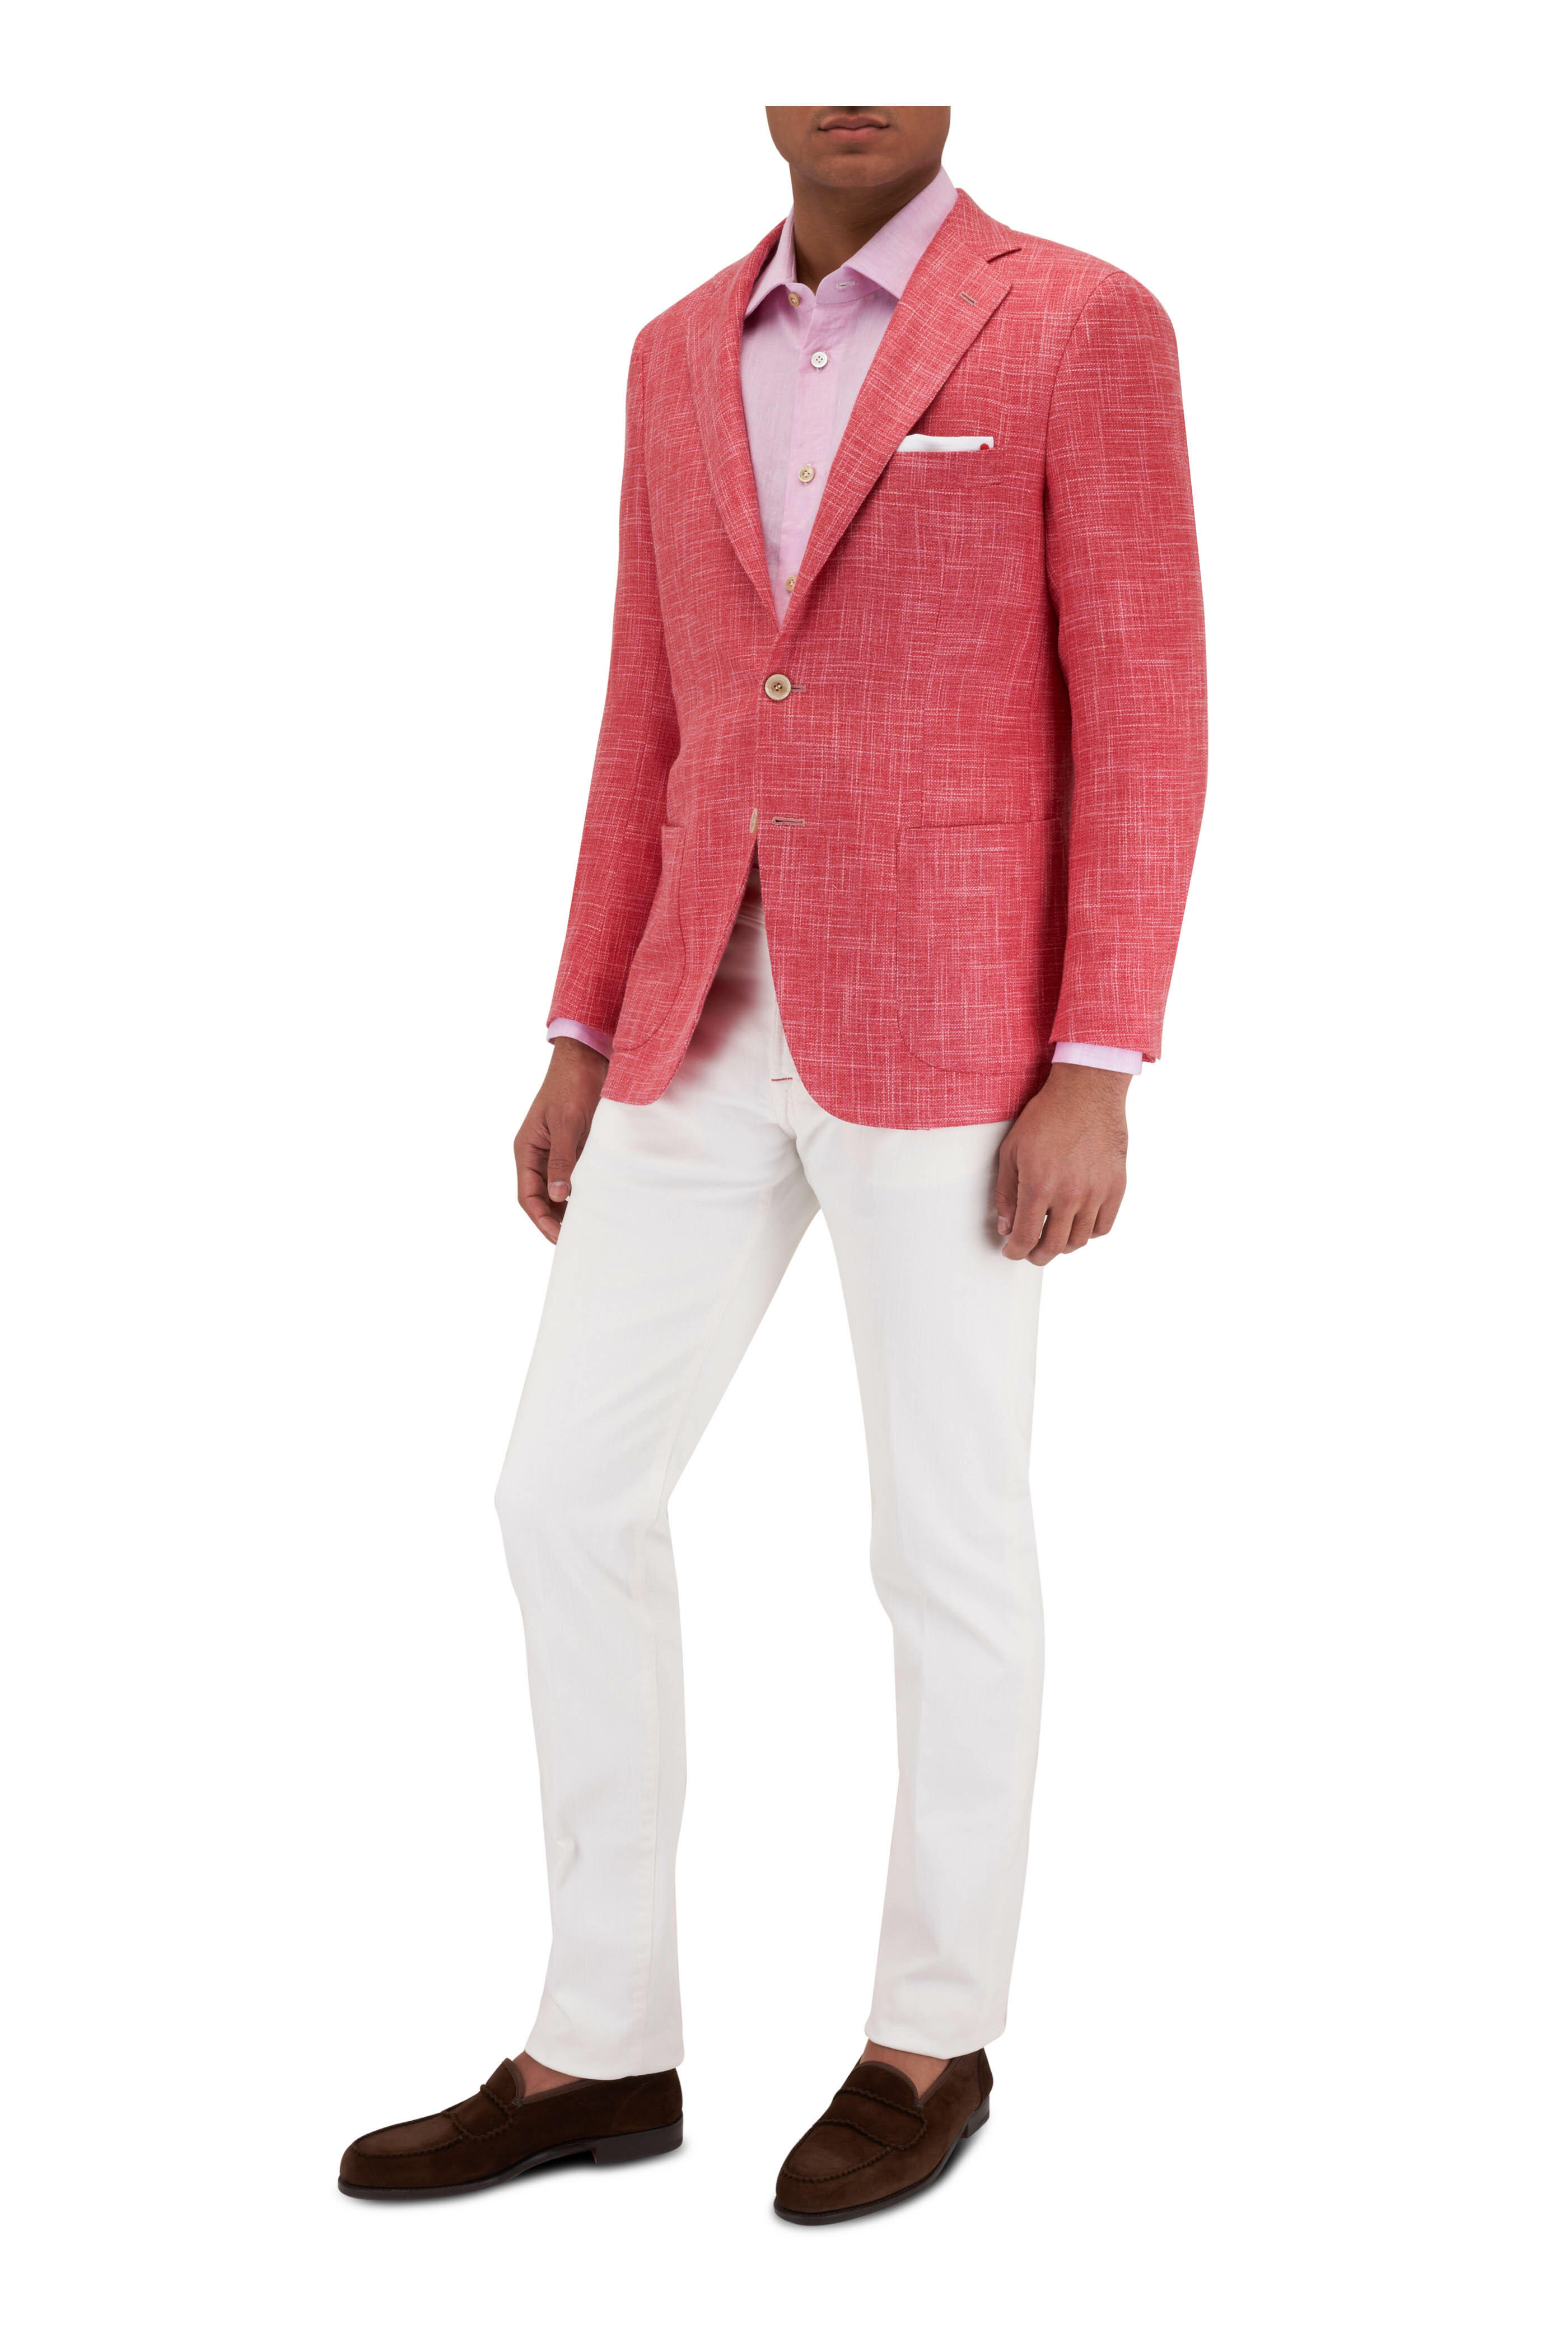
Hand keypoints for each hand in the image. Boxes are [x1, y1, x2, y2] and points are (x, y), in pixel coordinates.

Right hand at [514, 1038, 608, 1242]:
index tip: (561, 1238)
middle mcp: (537, 1154)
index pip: (528, 1196)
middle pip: (541, 1198)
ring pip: (557, 1190)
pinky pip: (573, 1177)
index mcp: (527, 1149)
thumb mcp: (568, 1123)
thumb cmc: (572, 1086)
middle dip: (555, 1221)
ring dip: (569, 1209)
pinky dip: (582, 1193)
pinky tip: (597, 1204)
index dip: (542, 1220)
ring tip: (589, 1228)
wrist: (588, 1058)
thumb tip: (558, 1196)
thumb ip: (562, 1160)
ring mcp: (555, 1152)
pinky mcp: (573, 1148)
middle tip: (578, 1240)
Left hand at [995, 1061, 1130, 1264]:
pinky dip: (1088, 1232)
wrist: (1086, 1093)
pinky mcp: (1116, 1187)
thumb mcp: (1011, 1151)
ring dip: (1062, 1246)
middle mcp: (1069, 1196)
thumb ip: (1006, 1193)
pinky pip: (1103, 1226)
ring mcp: (1096, 1193)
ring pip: (1079, 1241)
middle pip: (1053, 1246)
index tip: (1012, 1251)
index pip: (1026, 1238)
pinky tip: (1077, 1224)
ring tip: (1053, 1238)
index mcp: (1039, 1187)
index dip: (1015, 1251)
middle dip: (1036, 1255)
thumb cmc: (1046, 1118)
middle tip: (1030, 1252)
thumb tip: (1006, 1226)